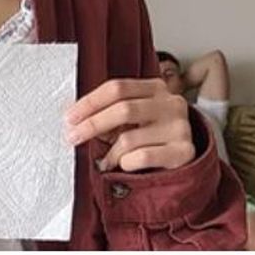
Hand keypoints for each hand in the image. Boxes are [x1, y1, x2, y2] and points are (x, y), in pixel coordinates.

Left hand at [65, 77, 194, 173]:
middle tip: (73, 137)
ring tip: (106, 161)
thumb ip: (109, 114)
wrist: (184, 161)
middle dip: (92, 124)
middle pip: (122, 108)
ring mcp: (180, 127)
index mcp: (156, 88)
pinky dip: (125, 164)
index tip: (70, 117)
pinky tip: (125, 166)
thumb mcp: (132, 120)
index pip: (117, 88)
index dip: (90, 102)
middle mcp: (171, 104)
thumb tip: (75, 119)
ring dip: (110, 154)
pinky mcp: (183, 152)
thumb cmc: (152, 138)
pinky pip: (141, 157)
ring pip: (129, 139)